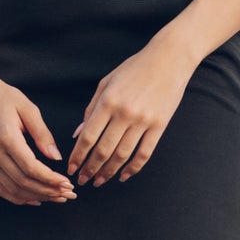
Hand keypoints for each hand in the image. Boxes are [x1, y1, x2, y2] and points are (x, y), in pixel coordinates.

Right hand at [0, 73, 74, 206]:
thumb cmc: (4, 97)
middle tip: (68, 194)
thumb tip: (56, 158)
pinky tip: (35, 199)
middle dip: (48, 191)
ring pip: (12, 189)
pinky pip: (0, 188)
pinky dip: (18, 197)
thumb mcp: (28, 109)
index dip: (51, 180)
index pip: (31, 168)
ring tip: (56, 197)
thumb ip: (42, 134)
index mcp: (6, 138)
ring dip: (36, 197)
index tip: (67, 183)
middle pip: (23, 182)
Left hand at [67, 37, 193, 185]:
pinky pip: (144, 153)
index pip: (88, 136)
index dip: (78, 156)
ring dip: (108, 172)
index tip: (71, 168)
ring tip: (99, 181)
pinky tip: (123, 176)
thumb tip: (78, 135)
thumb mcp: (106, 83)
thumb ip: (91, 109)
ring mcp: (143, 121)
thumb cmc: (133, 68)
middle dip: (90, 169)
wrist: (168, 59)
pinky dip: (133, 168)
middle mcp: (125, 113)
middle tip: (82, 181)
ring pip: (122, 155)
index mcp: (108, 101)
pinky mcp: (159, 125)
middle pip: (103, 150)